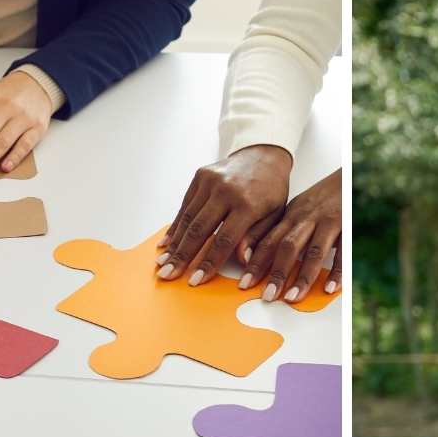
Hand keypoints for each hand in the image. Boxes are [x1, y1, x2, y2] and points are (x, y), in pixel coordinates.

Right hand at [159, 145, 293, 286]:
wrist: (264, 156)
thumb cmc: (271, 190)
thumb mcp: (274, 216)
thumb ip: (257, 238)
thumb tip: (242, 261)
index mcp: (248, 204)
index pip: (224, 240)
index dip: (208, 262)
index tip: (195, 280)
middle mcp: (226, 190)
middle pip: (199, 230)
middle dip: (181, 256)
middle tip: (167, 275)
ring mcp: (211, 181)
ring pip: (188, 218)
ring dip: (174, 243)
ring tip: (162, 263)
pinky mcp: (200, 176)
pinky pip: (185, 205)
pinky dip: (175, 225)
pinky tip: (167, 243)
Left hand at [239, 166, 341, 301]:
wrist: (347, 177)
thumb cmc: (317, 200)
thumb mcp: (293, 211)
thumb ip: (275, 232)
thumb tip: (246, 256)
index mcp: (289, 216)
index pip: (268, 241)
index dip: (255, 263)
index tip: (244, 284)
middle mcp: (305, 219)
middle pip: (287, 247)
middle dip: (276, 273)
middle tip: (267, 296)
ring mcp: (327, 222)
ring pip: (313, 251)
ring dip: (302, 276)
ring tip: (292, 298)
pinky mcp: (347, 226)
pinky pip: (343, 252)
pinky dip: (337, 272)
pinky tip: (329, 288)